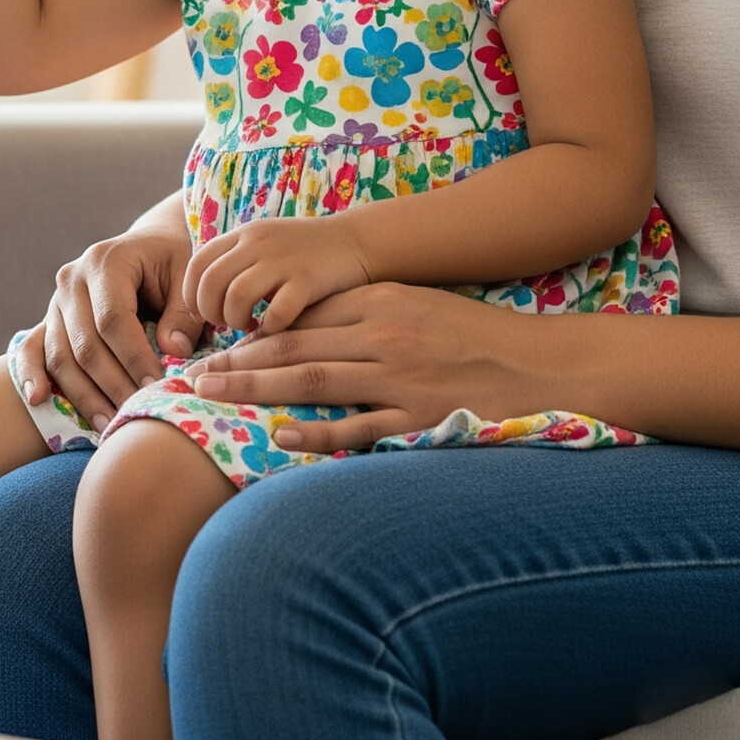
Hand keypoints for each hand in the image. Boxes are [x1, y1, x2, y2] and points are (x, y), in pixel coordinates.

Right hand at [13, 203, 201, 431]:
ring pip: (61, 355)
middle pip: (86, 343)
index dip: (133, 357)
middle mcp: (72, 280)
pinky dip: (31, 375)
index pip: (113, 318)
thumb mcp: (187, 277)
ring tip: (109, 426)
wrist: (147, 248)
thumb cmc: (171, 263)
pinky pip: (33, 349)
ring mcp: (56, 301)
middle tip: (138, 414)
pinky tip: (37, 399)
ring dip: (84, 395)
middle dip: (113, 385)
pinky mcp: (49, 320)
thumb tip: (172, 351)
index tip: (156, 387)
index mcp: (105, 262)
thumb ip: (183, 313)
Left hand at [183, 213, 371, 336]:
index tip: (202, 315)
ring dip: (235, 319)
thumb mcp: (264, 247)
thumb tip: (203, 302)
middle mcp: (258, 243)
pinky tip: (276, 329)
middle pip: (210, 280)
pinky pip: (277, 310)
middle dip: (210, 311)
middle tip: (226, 325)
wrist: (358, 242)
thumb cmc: (305, 254)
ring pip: (235, 294)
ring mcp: (283, 260)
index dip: (191, 293)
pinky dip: (270, 327)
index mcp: (244, 234)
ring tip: (248, 326)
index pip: (197, 262)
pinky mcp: (309, 280)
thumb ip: (236, 265)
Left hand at [185, 282, 533, 451]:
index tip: (213, 346)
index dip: (250, 333)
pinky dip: (317, 434)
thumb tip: (304, 326)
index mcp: (378, 303)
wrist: (546, 366)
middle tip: (192, 376)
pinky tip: (280, 436)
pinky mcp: (420, 418)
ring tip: (214, 398)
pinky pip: (358, 429)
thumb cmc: (475, 336)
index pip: (298, 318)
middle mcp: (382, 336)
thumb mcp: (414, 306)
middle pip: (292, 348)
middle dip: (237, 362)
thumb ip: (362, 312)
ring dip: (257, 391)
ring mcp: (400, 379)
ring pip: (312, 383)